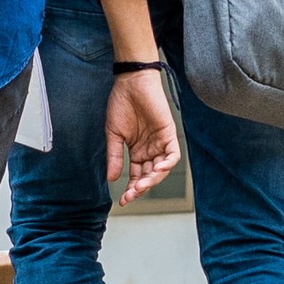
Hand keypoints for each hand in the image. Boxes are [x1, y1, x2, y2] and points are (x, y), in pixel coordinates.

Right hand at [106, 68, 179, 201]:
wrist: (131, 83)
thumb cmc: (121, 104)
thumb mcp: (113, 134)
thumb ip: (114, 157)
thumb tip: (111, 179)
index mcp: (137, 151)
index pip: (137, 176)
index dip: (131, 189)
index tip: (123, 200)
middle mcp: (150, 150)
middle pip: (149, 176)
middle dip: (141, 187)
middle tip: (131, 195)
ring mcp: (160, 143)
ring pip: (161, 169)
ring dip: (153, 180)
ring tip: (141, 186)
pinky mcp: (169, 134)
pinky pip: (172, 155)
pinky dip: (166, 165)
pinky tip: (156, 170)